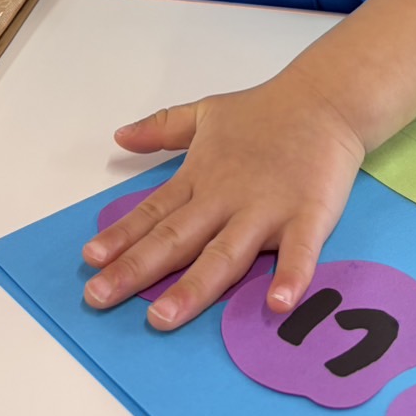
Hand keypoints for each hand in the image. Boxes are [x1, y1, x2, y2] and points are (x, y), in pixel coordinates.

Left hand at [81, 71, 366, 329]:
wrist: (326, 98)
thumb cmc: (265, 110)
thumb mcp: (206, 112)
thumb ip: (163, 128)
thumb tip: (119, 136)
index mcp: (202, 177)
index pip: (154, 212)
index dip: (121, 236)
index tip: (90, 259)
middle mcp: (227, 198)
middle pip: (176, 238)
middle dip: (137, 269)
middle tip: (99, 297)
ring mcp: (267, 209)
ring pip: (225, 254)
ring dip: (195, 287)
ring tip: (164, 317)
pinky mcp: (308, 214)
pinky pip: (299, 251)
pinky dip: (290, 276)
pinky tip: (277, 303)